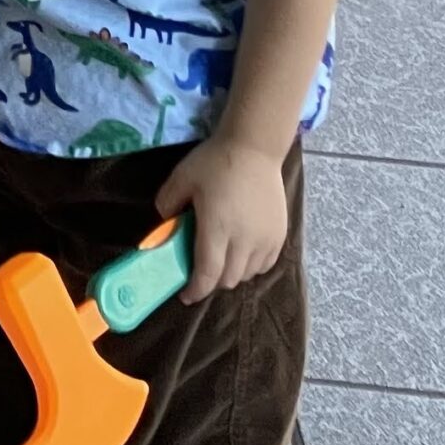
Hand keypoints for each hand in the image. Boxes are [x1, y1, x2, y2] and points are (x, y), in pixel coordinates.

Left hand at [156, 133, 291, 302]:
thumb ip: (168, 203)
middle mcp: (244, 240)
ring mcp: (266, 240)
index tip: (185, 295)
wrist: (255, 149)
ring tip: (219, 259)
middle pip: (228, 279)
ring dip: (230, 274)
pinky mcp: (280, 235)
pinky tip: (240, 252)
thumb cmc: (215, 162)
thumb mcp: (181, 178)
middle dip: (211, 281)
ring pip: (247, 274)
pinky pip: (264, 265)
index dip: (196, 290)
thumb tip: (165, 224)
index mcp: (217, 228)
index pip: (208, 273)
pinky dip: (249, 266)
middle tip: (199, 270)